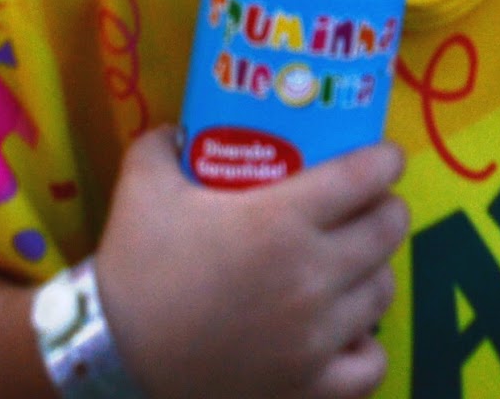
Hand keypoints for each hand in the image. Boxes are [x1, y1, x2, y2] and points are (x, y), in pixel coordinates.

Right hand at [96, 129, 407, 398]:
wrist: (113, 356)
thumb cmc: (136, 264)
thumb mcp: (143, 181)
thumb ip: (166, 141)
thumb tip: (182, 126)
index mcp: (281, 220)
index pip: (364, 178)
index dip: (384, 160)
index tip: (385, 156)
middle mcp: (312, 275)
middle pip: (386, 231)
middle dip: (387, 209)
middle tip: (372, 203)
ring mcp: (315, 338)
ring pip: (381, 291)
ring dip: (375, 269)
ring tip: (356, 262)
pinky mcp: (309, 388)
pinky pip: (370, 363)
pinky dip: (365, 344)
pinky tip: (348, 331)